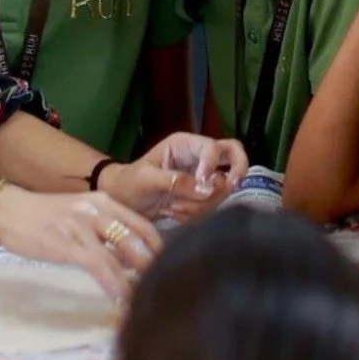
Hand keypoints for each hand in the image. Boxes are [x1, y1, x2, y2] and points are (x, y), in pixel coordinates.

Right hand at [0, 186, 159, 301]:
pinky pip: (98, 266)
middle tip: (163, 287)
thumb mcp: (78, 213)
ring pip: (120, 255)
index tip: (169, 267)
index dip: (159, 247)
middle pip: (137, 239)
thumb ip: (103, 228)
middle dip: (153, 266)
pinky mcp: (65, 244)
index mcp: (103, 201)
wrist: (5, 210)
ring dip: (135, 280)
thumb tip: (126, 256)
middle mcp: (96, 210)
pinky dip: (112, 284)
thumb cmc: (40, 216)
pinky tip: (119, 299)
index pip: (143, 224)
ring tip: (143, 300)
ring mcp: (81, 226)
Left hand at [107, 134, 249, 221]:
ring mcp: (203, 179)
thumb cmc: (129, 184)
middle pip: (235, 155)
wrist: (123, 205)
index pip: (214, 147)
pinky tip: (172, 213)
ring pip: (222, 189)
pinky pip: (211, 207)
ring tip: (171, 207)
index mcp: (185, 145)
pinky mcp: (201, 198)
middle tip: (229, 187)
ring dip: (199, 204)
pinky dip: (194, 214)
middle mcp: (199, 158)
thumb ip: (175, 181)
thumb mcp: (147, 179)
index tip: (202, 183)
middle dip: (235, 172)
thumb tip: (206, 188)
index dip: (212, 165)